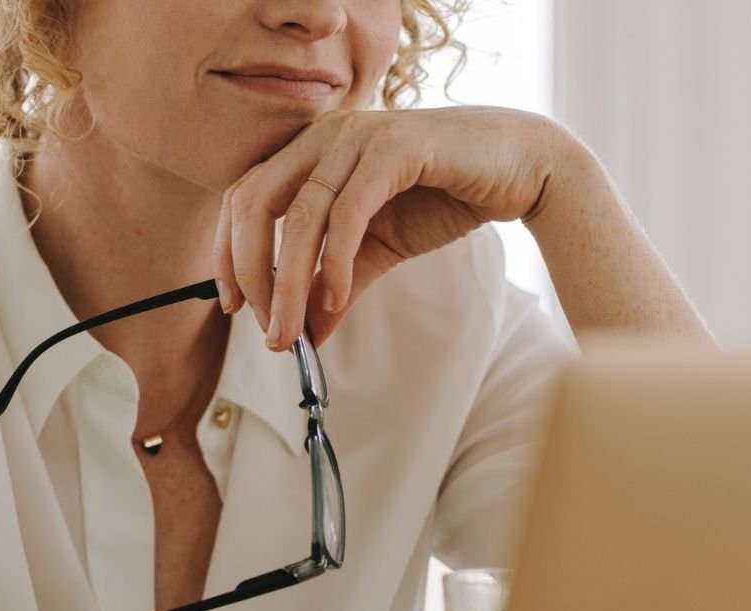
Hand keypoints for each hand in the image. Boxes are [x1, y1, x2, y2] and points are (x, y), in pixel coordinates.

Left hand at [213, 105, 576, 350]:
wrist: (522, 167)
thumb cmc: (446, 195)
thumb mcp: (378, 248)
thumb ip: (337, 285)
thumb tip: (305, 336)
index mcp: (310, 150)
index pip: (242, 197)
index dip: (228, 253)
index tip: (233, 306)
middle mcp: (325, 134)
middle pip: (254, 202)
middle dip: (251, 273)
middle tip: (265, 329)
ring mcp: (357, 134)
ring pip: (299, 214)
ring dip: (290, 283)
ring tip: (293, 332)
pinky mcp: (393, 146)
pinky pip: (346, 213)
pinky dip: (334, 262)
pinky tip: (335, 299)